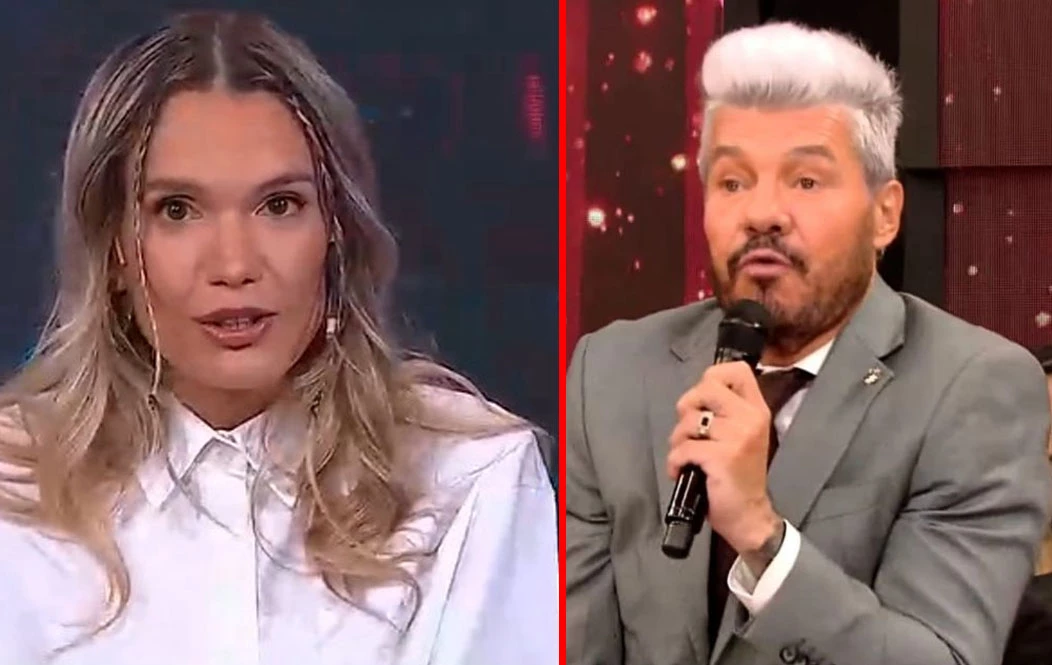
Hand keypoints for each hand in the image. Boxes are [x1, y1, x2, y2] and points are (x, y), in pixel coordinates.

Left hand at [667, 361, 781, 556]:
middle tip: (691, 432)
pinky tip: (683, 471)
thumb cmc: (738, 475)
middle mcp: (750, 418)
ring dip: (678, 440)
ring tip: (688, 456)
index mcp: (756, 410)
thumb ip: (724, 412)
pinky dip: (675, 462)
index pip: (736, 371)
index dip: (711, 377)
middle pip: (705, 387)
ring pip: (689, 420)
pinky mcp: (721, 457)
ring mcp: (737, 437)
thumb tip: (695, 394)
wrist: (748, 515)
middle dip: (687, 408)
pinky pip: (683, 448)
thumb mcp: (740, 435)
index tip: (704, 400)